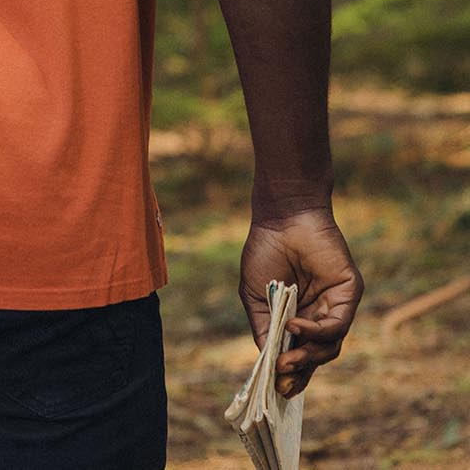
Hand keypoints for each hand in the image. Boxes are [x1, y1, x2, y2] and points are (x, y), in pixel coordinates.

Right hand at [239, 206, 363, 399]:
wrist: (281, 217)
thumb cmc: (265, 251)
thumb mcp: (257, 297)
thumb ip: (264, 328)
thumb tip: (269, 362)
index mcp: (297, 316)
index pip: (300, 352)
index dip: (291, 372)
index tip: (277, 389)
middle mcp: (319, 314)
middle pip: (316, 355)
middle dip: (300, 371)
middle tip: (283, 381)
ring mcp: (335, 306)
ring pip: (329, 346)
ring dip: (308, 356)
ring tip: (287, 359)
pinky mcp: (348, 294)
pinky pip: (338, 324)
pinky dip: (317, 331)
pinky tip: (296, 324)